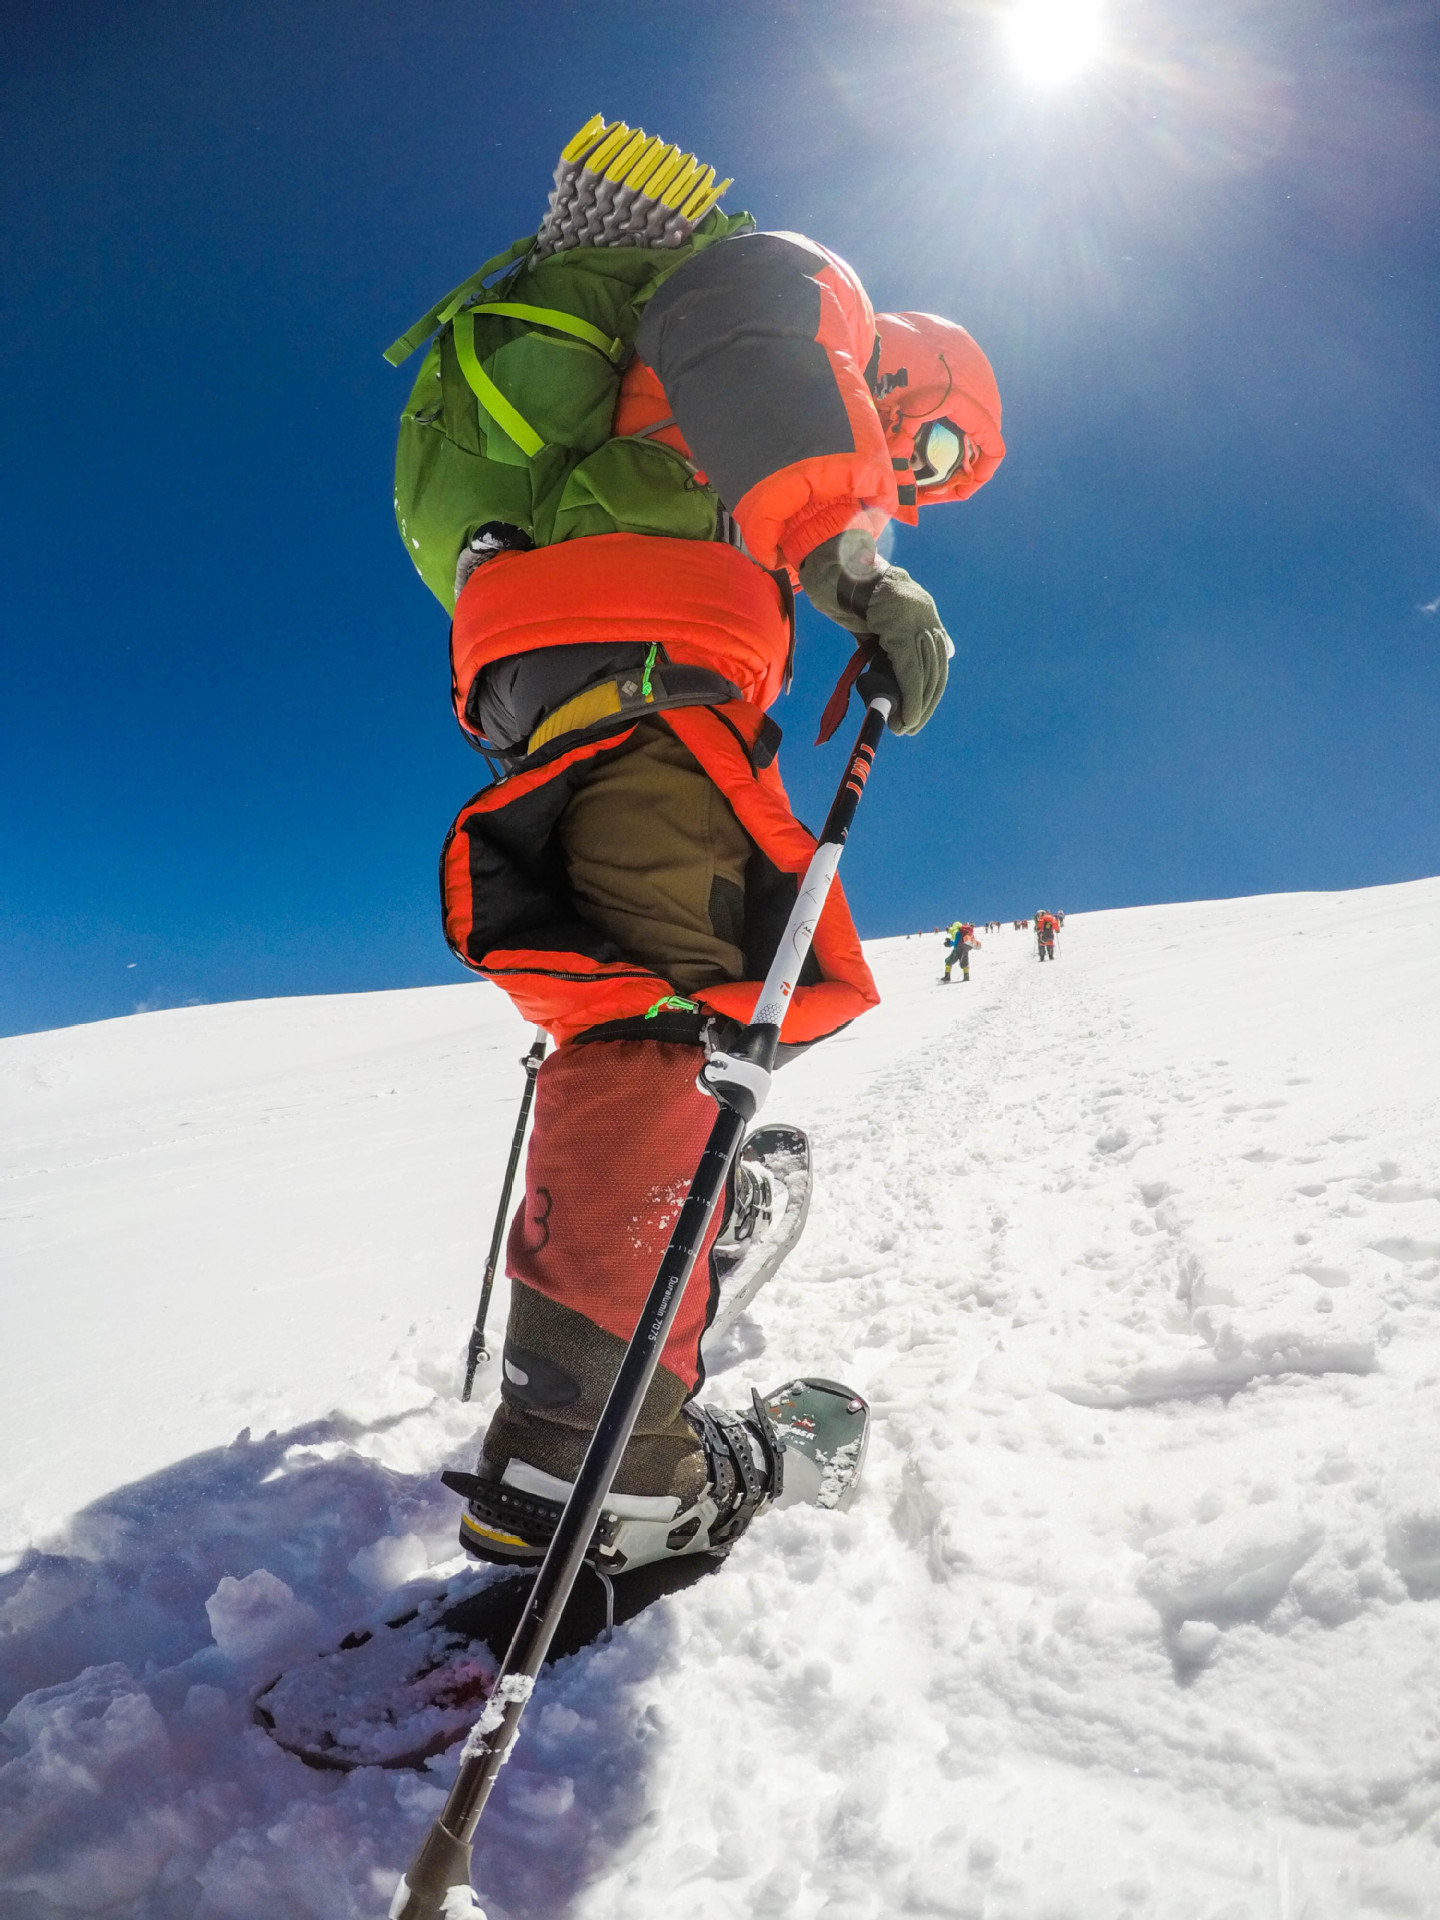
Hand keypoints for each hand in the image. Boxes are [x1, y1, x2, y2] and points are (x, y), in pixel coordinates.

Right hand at [798, 532, 952, 735]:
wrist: (834, 569)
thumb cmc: (846, 595)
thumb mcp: (876, 619)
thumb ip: (892, 642)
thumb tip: (907, 673)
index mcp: (922, 614)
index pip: (937, 661)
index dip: (929, 692)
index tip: (918, 715)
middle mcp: (926, 616)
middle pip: (936, 670)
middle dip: (924, 705)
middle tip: (909, 728)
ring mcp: (916, 620)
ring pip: (925, 674)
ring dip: (916, 707)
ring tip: (903, 727)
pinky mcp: (901, 627)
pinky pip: (910, 670)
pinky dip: (908, 697)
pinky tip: (903, 716)